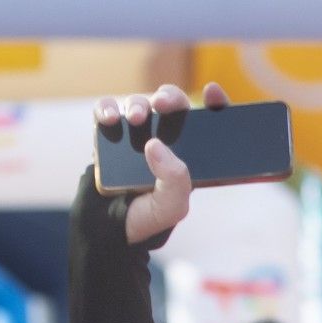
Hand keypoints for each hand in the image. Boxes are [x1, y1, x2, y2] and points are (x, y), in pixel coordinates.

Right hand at [93, 82, 228, 244]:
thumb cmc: (148, 218)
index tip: (213, 93)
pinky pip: (108, 112)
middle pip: (172, 105)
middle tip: (164, 104)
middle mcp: (165, 140)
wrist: (108, 229)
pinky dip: (107, 109)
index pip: (208, 123)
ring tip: (136, 119)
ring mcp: (136, 135)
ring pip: (140, 105)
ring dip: (138, 105)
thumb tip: (155, 144)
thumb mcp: (171, 206)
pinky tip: (110, 119)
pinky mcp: (109, 135)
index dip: (214, 105)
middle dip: (170, 98)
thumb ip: (174, 180)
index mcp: (190, 155)